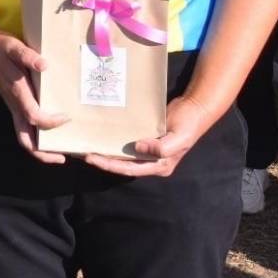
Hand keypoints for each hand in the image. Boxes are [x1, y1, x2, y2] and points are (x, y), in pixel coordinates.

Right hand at [0, 22, 69, 164]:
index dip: (51, 122)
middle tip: (63, 157)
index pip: (34, 117)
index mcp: (17, 93)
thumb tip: (44, 65)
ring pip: (23, 136)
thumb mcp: (14, 47)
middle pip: (25, 139)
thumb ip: (27, 56)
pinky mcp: (14, 104)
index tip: (67, 116)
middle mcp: (15, 104)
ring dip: (40, 148)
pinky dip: (37, 135)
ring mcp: (13, 106)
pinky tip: (51, 130)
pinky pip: (25, 127)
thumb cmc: (1, 48)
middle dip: (43, 153)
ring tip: (59, 152)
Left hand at [83, 94, 214, 177]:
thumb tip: (138, 148)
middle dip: (103, 160)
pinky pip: (127, 142)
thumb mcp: (180, 138)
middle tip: (83, 153)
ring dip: (107, 151)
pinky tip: (102, 134)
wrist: (194, 108)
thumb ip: (162, 147)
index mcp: (160, 165)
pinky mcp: (146, 137)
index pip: (129, 169)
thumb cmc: (189, 124)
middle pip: (123, 164)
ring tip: (88, 146)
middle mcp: (152, 160)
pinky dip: (115, 140)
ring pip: (123, 154)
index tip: (92, 158)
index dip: (109, 165)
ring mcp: (148, 149)